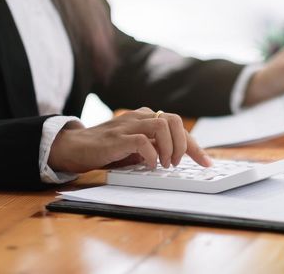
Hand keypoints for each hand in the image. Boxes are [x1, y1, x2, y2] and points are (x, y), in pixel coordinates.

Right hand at [48, 107, 210, 172]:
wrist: (76, 147)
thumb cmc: (109, 148)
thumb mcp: (138, 147)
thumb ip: (156, 147)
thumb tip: (181, 158)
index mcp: (147, 118)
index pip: (179, 127)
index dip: (195, 146)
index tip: (207, 163)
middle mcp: (140, 117)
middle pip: (175, 120)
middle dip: (183, 144)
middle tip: (177, 163)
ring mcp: (129, 125)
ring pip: (162, 126)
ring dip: (169, 148)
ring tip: (165, 164)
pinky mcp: (117, 138)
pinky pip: (143, 141)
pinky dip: (151, 154)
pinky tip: (149, 165)